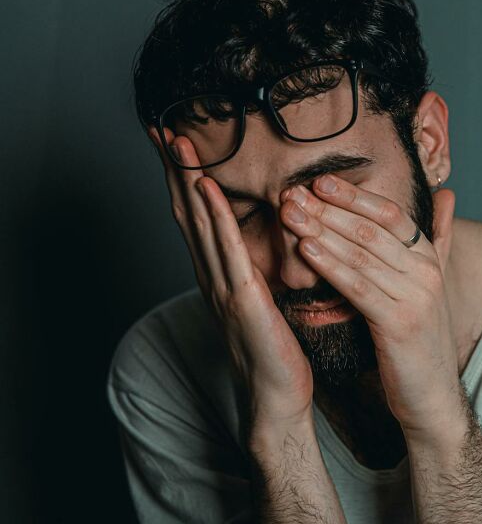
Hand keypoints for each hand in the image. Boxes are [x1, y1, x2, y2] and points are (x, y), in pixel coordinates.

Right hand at [147, 127, 314, 444]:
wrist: (278, 396)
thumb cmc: (274, 350)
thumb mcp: (261, 298)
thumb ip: (251, 268)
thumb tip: (255, 241)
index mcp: (217, 274)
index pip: (194, 215)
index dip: (182, 177)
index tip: (173, 141)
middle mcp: (212, 275)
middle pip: (186, 211)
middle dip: (173, 168)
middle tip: (160, 127)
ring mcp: (223, 285)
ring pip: (200, 223)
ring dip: (188, 180)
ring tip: (178, 142)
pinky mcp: (242, 298)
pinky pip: (228, 249)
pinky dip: (215, 215)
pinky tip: (206, 186)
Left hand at [280, 175, 463, 436]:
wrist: (431, 395)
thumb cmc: (419, 339)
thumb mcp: (428, 284)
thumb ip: (437, 239)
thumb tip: (448, 195)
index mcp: (428, 258)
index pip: (390, 214)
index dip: (354, 195)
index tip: (319, 181)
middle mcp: (425, 271)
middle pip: (370, 229)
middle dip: (328, 209)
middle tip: (291, 193)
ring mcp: (415, 296)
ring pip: (360, 254)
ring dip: (321, 231)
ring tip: (290, 216)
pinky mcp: (399, 322)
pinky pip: (358, 287)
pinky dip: (331, 266)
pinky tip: (306, 251)